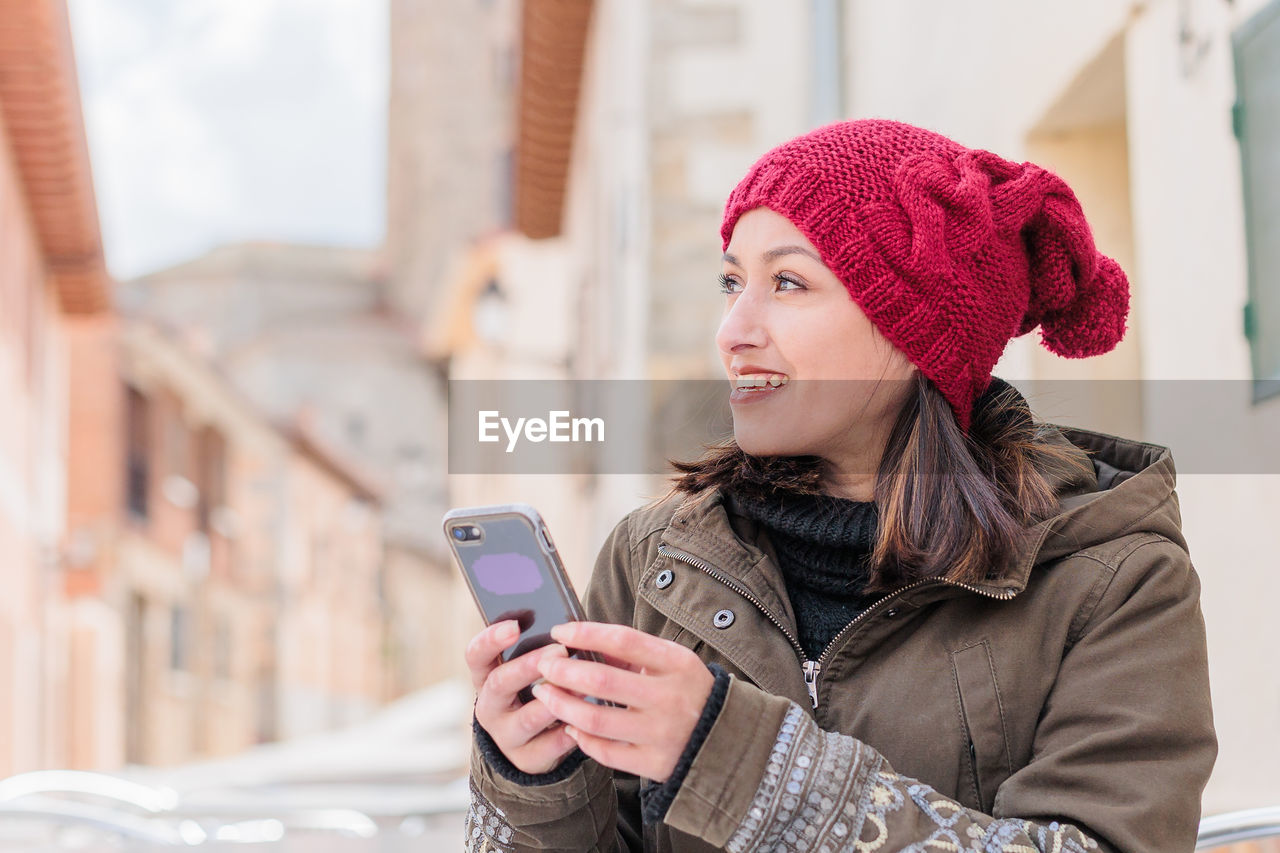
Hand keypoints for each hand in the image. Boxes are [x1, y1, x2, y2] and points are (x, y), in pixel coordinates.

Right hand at [465, 620, 578, 774]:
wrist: (531, 743)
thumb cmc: (532, 691)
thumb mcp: (526, 671)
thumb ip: (536, 650)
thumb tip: (566, 626)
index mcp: (485, 677)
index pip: (476, 655)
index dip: (490, 640)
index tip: (514, 627)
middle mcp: (490, 706)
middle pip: (500, 683)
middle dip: (529, 666)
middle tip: (560, 651)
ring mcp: (505, 735)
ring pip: (527, 718)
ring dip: (555, 701)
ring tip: (581, 686)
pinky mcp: (526, 758)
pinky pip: (549, 746)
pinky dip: (569, 732)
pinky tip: (586, 720)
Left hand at [531, 622, 713, 782]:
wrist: (726, 738)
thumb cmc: (688, 691)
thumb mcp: (672, 661)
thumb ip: (631, 652)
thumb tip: (583, 641)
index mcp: (677, 664)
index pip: (623, 640)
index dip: (586, 633)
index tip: (561, 631)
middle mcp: (670, 698)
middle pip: (602, 681)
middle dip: (563, 671)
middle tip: (544, 665)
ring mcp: (661, 734)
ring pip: (595, 720)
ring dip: (561, 704)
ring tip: (545, 694)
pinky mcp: (654, 763)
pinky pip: (605, 752)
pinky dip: (581, 738)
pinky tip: (570, 726)